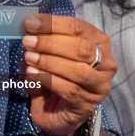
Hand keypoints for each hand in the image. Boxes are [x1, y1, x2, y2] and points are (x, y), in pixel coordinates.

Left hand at [22, 14, 115, 135]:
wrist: (59, 112)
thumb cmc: (57, 75)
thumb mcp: (52, 53)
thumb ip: (45, 39)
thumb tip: (29, 26)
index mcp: (99, 43)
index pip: (79, 28)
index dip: (53, 24)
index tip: (29, 23)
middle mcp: (106, 63)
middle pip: (82, 48)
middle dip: (51, 43)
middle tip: (28, 42)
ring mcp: (100, 86)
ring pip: (78, 71)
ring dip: (50, 62)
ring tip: (29, 58)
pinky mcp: (89, 104)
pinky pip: (70, 90)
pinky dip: (49, 80)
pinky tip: (33, 74)